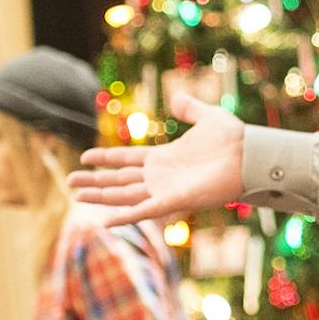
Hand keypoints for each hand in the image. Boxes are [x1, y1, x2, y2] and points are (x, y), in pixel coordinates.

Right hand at [68, 93, 245, 222]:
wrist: (249, 155)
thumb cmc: (233, 139)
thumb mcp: (207, 117)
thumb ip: (189, 108)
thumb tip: (177, 98)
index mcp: (164, 158)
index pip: (126, 159)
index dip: (105, 158)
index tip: (84, 157)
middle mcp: (160, 177)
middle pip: (119, 180)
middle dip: (94, 182)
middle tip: (69, 182)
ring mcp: (164, 190)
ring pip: (123, 195)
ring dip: (99, 196)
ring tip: (75, 194)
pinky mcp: (173, 201)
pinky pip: (143, 211)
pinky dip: (124, 216)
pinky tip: (104, 221)